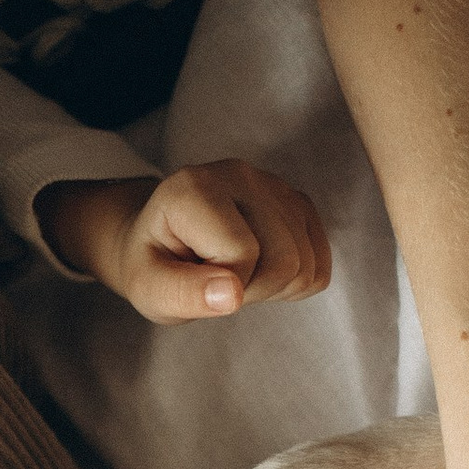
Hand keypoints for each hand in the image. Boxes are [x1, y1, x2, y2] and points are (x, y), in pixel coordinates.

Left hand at [35, 160, 328, 321]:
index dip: (223, 287)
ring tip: (234, 272)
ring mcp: (274, 184)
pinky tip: (259, 269)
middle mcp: (239, 174)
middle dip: (253, 288)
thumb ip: (183, 293)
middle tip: (215, 281)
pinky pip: (320, 263)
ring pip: (307, 264)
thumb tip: (231, 294)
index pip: (242, 254)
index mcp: (194, 187)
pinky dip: (294, 280)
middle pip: (285, 260)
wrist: (163, 241)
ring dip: (273, 287)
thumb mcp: (148, 289)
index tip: (194, 278)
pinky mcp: (297, 202)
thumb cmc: (153, 265)